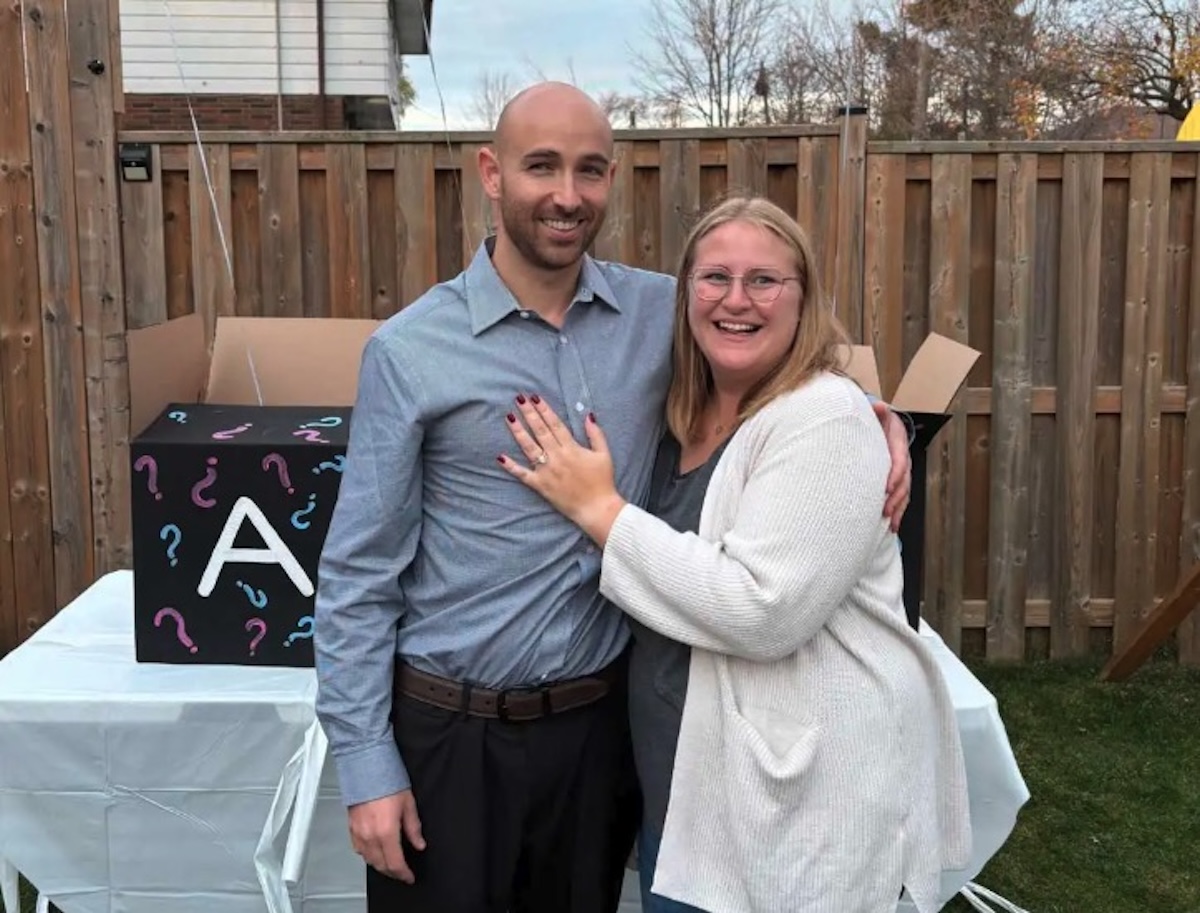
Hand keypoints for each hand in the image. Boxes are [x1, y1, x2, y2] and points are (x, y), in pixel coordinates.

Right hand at [347, 790, 425, 883]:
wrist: (367, 768)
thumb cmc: (387, 781)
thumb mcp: (408, 804)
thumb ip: (414, 828)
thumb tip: (419, 844)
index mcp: (386, 832)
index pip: (395, 863)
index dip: (403, 874)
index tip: (409, 877)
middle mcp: (370, 836)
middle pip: (381, 865)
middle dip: (392, 872)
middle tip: (401, 872)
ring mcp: (359, 833)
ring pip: (368, 860)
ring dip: (380, 865)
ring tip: (390, 864)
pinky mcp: (351, 828)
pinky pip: (358, 849)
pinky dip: (367, 855)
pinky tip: (374, 851)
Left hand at [498, 394, 626, 547]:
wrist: (597, 508)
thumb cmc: (602, 481)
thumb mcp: (604, 454)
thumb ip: (595, 434)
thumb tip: (588, 414)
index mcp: (571, 448)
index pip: (554, 424)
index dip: (544, 409)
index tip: (535, 397)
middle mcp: (557, 457)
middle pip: (539, 431)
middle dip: (529, 414)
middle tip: (519, 399)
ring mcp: (546, 471)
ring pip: (529, 448)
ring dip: (518, 432)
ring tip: (509, 417)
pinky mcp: (540, 485)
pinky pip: (523, 474)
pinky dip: (511, 466)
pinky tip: (500, 457)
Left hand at [872, 401, 911, 532]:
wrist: (886, 425)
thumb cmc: (879, 423)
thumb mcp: (879, 414)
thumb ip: (878, 412)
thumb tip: (879, 406)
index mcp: (898, 445)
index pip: (899, 462)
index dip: (894, 475)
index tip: (886, 486)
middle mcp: (904, 461)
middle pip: (904, 482)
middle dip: (895, 498)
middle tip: (884, 509)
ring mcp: (902, 473)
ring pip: (904, 494)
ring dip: (897, 509)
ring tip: (890, 523)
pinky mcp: (897, 482)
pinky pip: (900, 499)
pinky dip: (897, 513)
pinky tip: (891, 526)